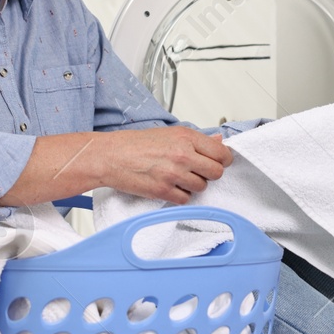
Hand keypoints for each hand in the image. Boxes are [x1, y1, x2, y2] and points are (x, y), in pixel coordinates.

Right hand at [99, 127, 232, 203]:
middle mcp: (183, 154)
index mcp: (186, 137)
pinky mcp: (164, 191)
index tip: (219, 162)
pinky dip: (180, 196)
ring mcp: (174, 174)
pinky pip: (186, 199)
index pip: (221, 153)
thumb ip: (196, 140)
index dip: (223, 160)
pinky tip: (170, 186)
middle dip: (209, 174)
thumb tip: (218, 141)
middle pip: (216, 172)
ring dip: (193, 185)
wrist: (110, 156)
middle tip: (198, 171)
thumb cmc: (135, 144)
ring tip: (178, 177)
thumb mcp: (169, 133)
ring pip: (202, 187)